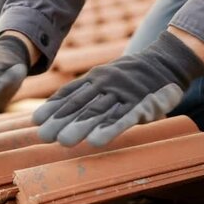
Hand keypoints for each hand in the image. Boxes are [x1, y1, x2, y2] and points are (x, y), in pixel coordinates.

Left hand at [33, 31, 203, 146]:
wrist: (166, 62)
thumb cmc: (129, 76)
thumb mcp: (104, 77)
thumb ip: (84, 91)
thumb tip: (56, 110)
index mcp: (95, 78)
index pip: (70, 93)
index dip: (53, 107)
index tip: (36, 121)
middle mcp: (106, 85)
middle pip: (80, 104)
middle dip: (61, 120)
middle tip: (44, 136)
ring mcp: (124, 94)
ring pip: (99, 112)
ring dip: (80, 127)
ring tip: (63, 142)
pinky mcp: (142, 104)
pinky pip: (124, 118)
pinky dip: (110, 129)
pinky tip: (96, 141)